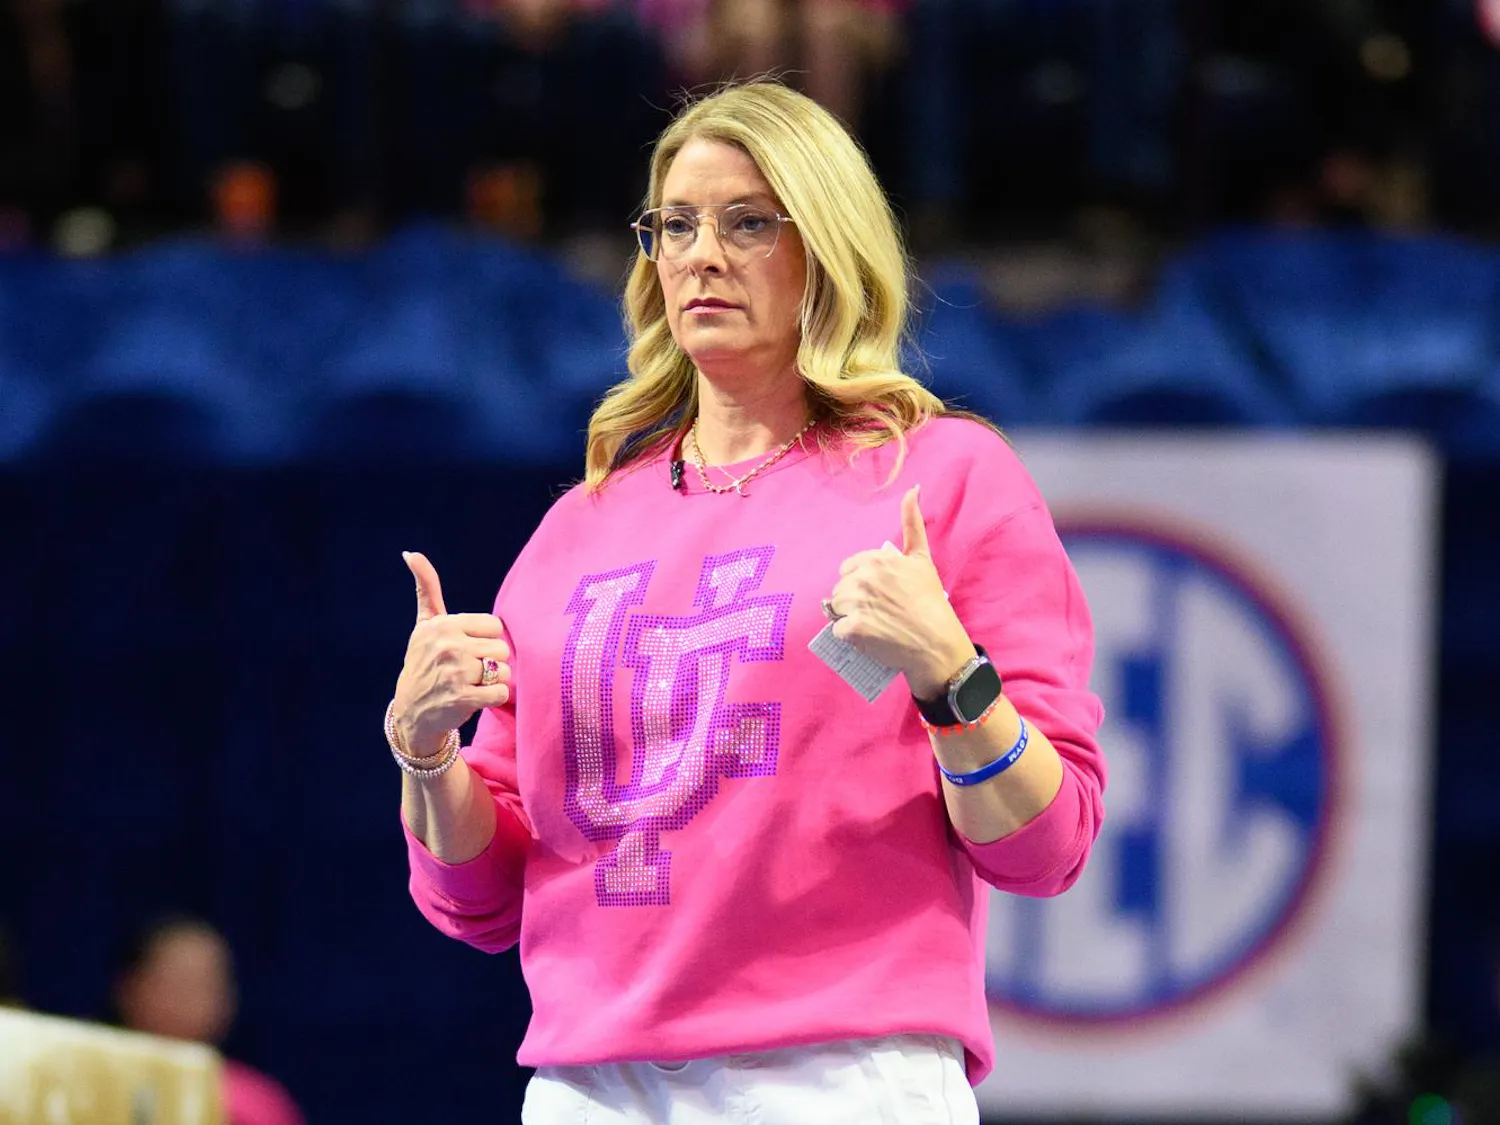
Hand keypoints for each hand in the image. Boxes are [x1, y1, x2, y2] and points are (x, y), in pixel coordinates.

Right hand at [391, 552, 511, 756]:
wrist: (411, 712)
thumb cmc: (424, 663)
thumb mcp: (425, 625)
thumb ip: (427, 588)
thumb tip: (412, 553)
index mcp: (443, 625)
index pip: (494, 626)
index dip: (485, 640)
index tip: (466, 649)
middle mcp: (447, 646)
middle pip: (501, 648)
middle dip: (490, 662)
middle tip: (468, 671)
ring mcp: (454, 673)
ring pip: (504, 671)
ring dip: (493, 681)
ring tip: (471, 684)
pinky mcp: (462, 699)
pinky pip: (501, 693)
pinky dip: (494, 698)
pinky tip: (476, 698)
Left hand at [827, 486, 973, 696]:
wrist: (936, 642)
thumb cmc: (930, 600)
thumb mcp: (922, 558)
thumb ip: (912, 523)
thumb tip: (913, 489)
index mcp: (876, 559)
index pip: (848, 569)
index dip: (861, 582)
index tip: (880, 594)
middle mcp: (863, 578)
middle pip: (840, 589)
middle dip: (854, 600)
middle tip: (879, 611)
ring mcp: (856, 604)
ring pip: (835, 609)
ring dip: (848, 618)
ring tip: (873, 624)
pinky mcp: (852, 629)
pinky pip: (837, 630)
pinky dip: (849, 637)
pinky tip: (869, 636)